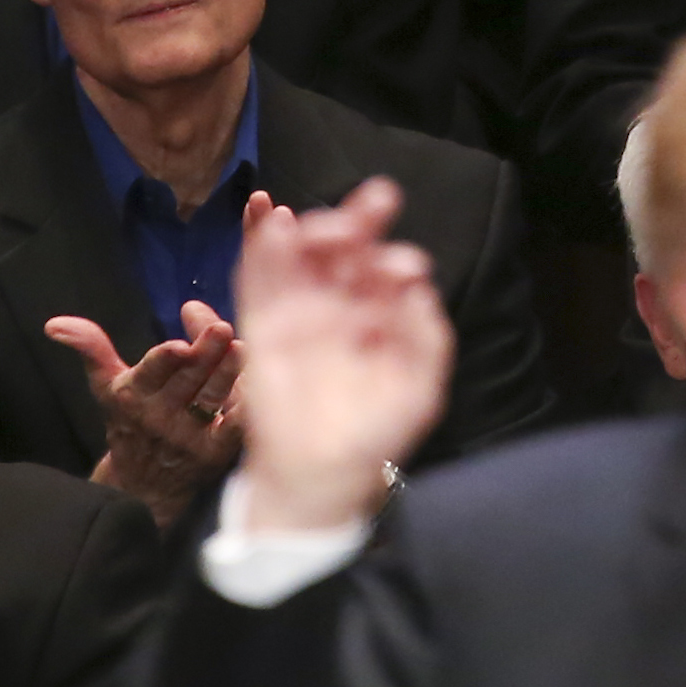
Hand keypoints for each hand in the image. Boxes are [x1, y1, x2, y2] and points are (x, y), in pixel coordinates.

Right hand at [48, 303, 248, 528]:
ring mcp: (190, 436)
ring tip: (241, 348)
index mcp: (133, 395)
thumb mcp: (104, 386)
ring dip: (228, 373)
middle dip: (205, 353)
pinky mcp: (215, 452)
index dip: (164, 361)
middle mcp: (160, 416)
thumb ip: (90, 348)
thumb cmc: (128, 423)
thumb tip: (55, 323)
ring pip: (212, 398)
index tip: (177, 345)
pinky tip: (261, 385)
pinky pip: (235, 428)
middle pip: (187, 380)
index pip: (150, 374)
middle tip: (223, 329)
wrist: (142, 488)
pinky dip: (247, 409)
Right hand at [231, 177, 454, 537]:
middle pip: (344, 254)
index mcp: (379, 316)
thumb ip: (426, 338)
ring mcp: (300, 317)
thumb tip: (417, 287)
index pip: (385, 272)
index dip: (394, 259)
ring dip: (312, 232)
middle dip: (357, 224)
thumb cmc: (374, 435)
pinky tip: (275, 227)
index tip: (405, 267)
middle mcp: (339, 308)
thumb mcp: (418, 389)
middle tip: (372, 208)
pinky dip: (264, 255)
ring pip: (302, 259)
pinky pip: (259, 285)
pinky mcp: (263, 332)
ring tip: (323, 222)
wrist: (320, 478)